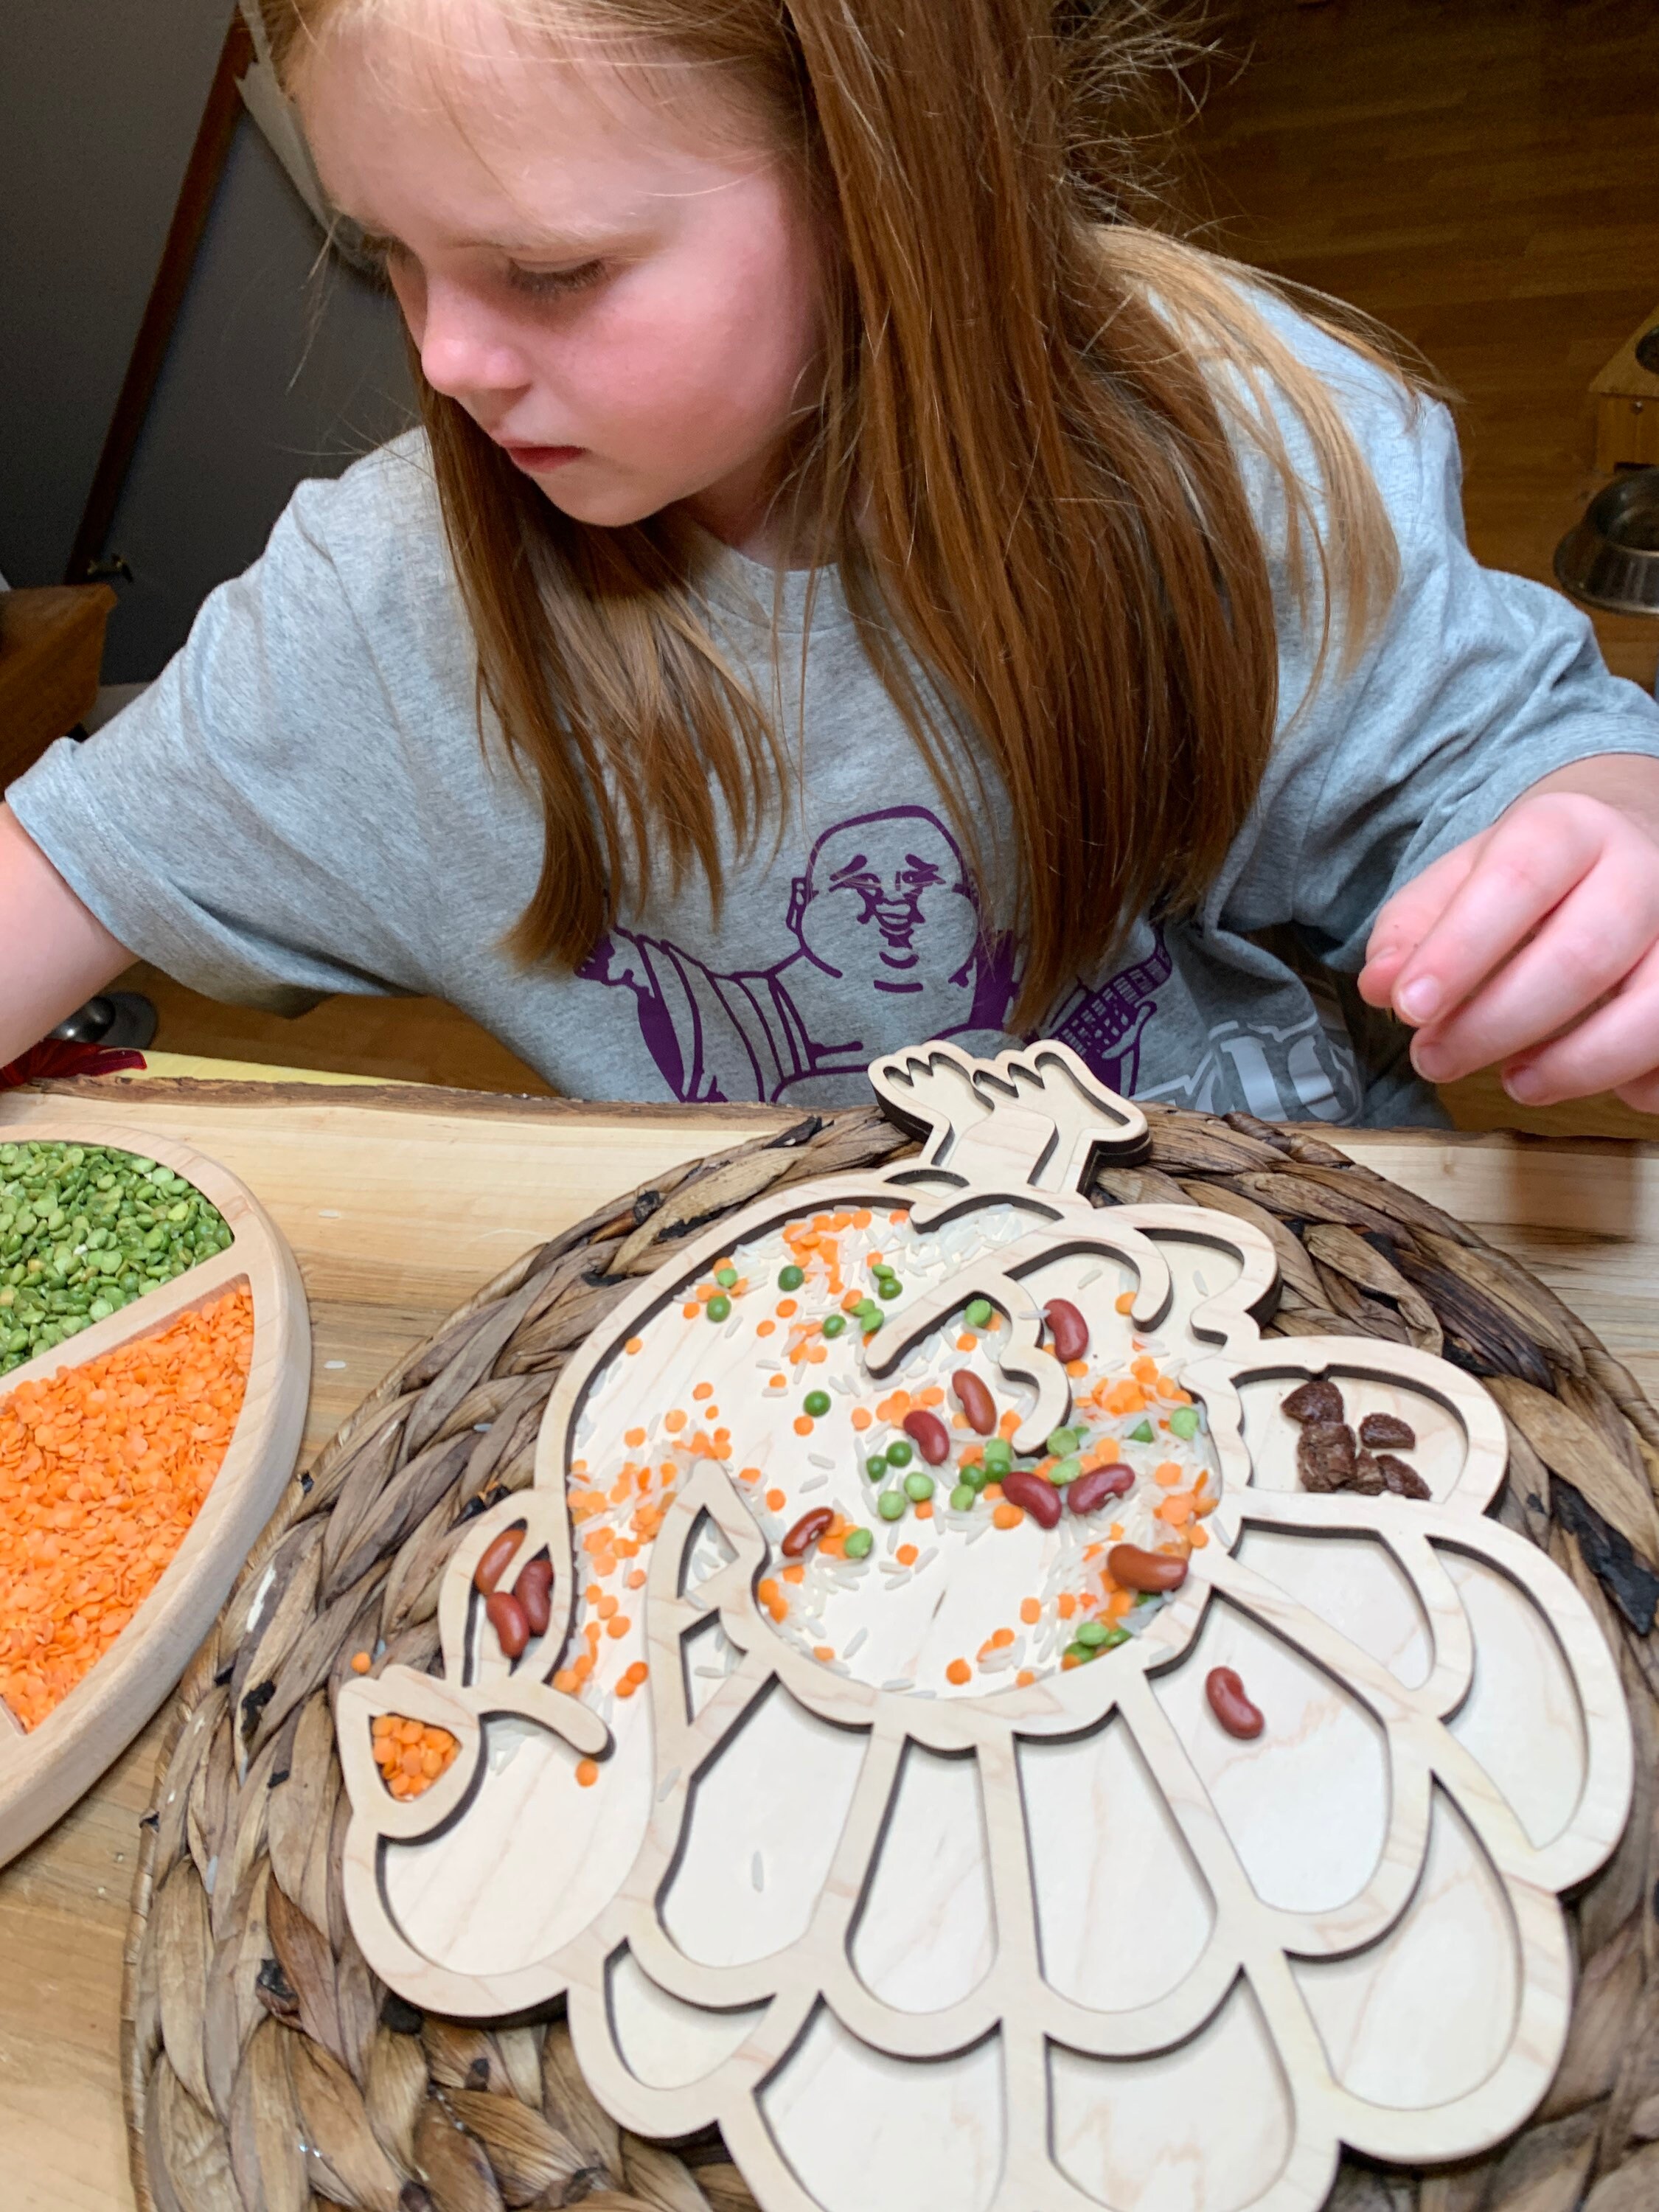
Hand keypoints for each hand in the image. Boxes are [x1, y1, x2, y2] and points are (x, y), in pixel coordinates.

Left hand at [1357, 763, 1658, 1112]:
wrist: (1623, 843)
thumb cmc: (1530, 875)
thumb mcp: (1461, 879)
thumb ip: (1413, 930)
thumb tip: (1379, 986)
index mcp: (1569, 829)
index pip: (1516, 882)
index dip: (1460, 951)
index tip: (1408, 1008)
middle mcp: (1642, 871)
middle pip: (1580, 957)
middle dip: (1496, 1024)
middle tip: (1434, 1058)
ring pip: (1651, 1012)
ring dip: (1575, 1065)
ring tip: (1514, 1082)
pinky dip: (1634, 1083)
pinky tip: (1580, 1076)